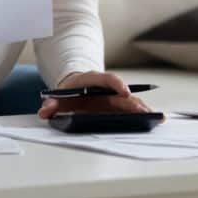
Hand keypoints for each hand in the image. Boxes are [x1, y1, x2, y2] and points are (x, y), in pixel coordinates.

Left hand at [37, 70, 155, 118]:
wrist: (74, 87)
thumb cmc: (68, 92)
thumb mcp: (58, 97)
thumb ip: (51, 104)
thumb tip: (44, 111)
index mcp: (92, 80)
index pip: (106, 78)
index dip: (116, 83)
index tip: (124, 91)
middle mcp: (106, 87)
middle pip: (122, 92)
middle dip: (133, 101)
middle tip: (143, 110)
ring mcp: (113, 96)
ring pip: (129, 100)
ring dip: (141, 107)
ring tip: (153, 116)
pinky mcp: (117, 105)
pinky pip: (130, 107)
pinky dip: (141, 112)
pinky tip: (153, 119)